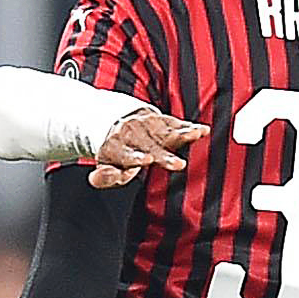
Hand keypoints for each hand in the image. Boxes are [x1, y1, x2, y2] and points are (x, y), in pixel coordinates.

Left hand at [89, 108, 208, 189]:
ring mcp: (150, 126)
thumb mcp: (105, 164)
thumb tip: (95, 178)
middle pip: (152, 146)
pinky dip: (190, 127)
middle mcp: (134, 134)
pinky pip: (178, 124)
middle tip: (178, 164)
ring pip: (167, 132)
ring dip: (183, 134)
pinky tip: (203, 130)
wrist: (119, 119)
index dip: (136, 158)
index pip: (127, 154)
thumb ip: (104, 175)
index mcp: (117, 146)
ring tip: (196, 135)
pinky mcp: (163, 121)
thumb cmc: (115, 151)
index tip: (147, 160)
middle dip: (165, 155)